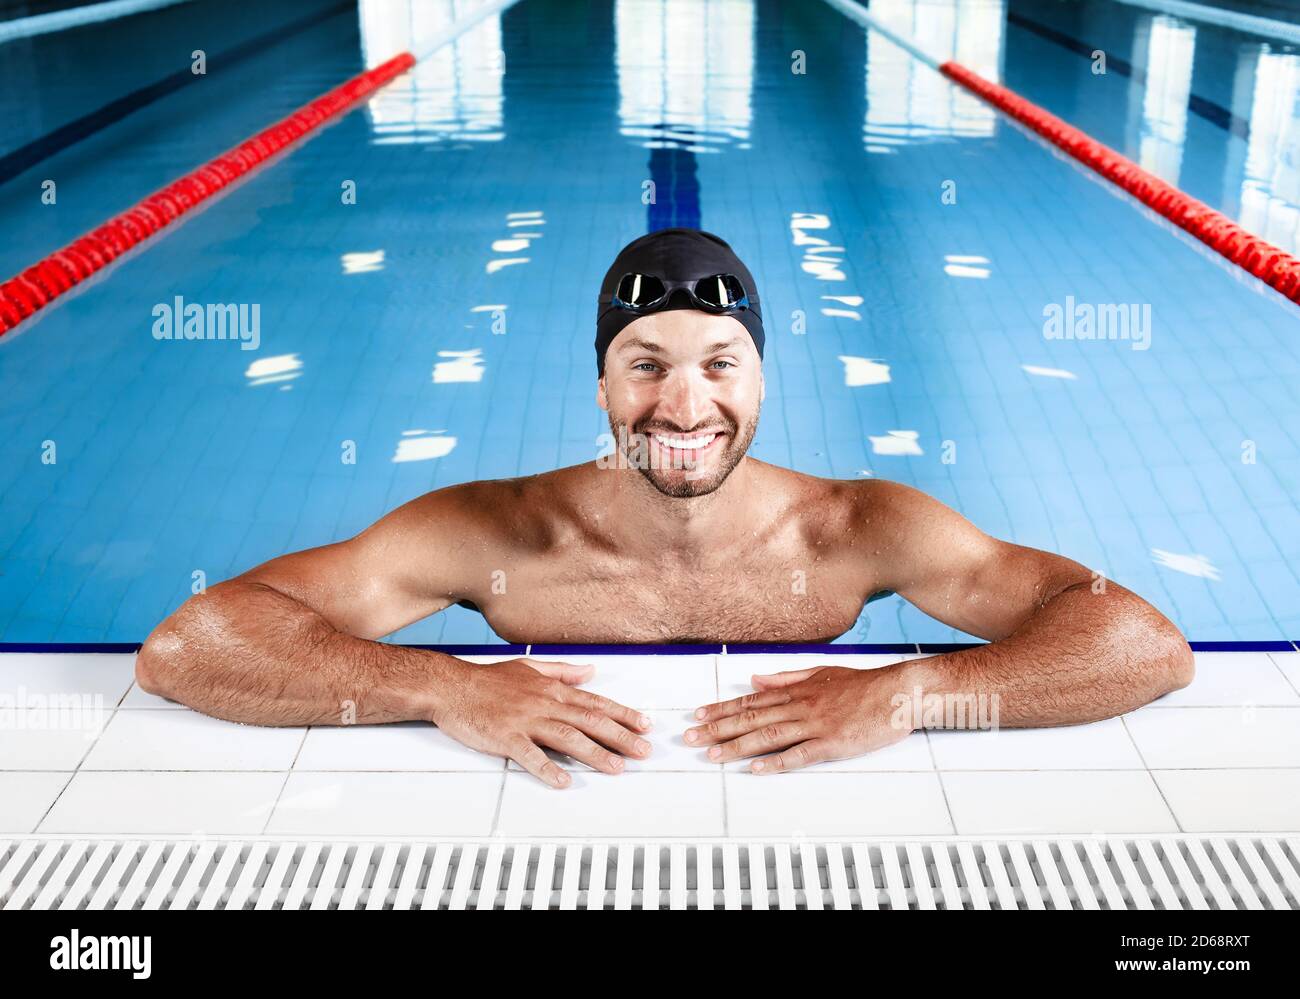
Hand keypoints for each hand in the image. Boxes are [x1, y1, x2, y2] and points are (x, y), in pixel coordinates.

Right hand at [431, 657, 652, 787]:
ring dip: (595, 754)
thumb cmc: (488, 680)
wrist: (451, 687)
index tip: (644, 725)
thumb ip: (562, 671)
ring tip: (616, 768)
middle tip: (643, 751)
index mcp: (551, 689)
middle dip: (621, 737)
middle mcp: (544, 704)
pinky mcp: (506, 737)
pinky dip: (547, 768)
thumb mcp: (529, 667)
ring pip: (568, 737)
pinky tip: (562, 781)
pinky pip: (530, 755)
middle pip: (590, 721)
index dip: (623, 714)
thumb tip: (590, 671)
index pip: (595, 702)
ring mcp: (526, 721)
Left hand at [685, 663, 915, 773]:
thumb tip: (755, 678)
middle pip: (751, 718)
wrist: (897, 692)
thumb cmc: (863, 685)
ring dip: (737, 746)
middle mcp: (800, 706)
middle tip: (691, 738)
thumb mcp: (820, 673)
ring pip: (768, 736)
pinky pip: (799, 754)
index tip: (698, 715)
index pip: (750, 700)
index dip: (721, 709)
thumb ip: (786, 677)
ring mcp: (815, 725)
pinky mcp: (832, 743)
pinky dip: (776, 762)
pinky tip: (757, 769)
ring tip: (712, 755)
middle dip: (717, 729)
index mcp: (796, 690)